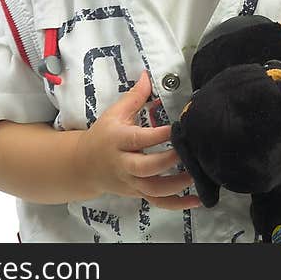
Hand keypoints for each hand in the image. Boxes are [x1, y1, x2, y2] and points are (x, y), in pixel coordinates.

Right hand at [78, 71, 200, 209]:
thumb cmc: (103, 135)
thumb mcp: (115, 113)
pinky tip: (196, 201)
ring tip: (196, 175)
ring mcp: (131, 182)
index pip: (139, 138)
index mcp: (118, 140)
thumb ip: (135, 96)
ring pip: (152, 189)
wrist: (84, 165)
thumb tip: (148, 75)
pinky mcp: (137, 193)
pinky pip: (156, 202)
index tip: (177, 128)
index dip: (158, 135)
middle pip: (145, 168)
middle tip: (187, 152)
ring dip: (176, 185)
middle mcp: (123, 164)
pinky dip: (176, 205)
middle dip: (167, 161)